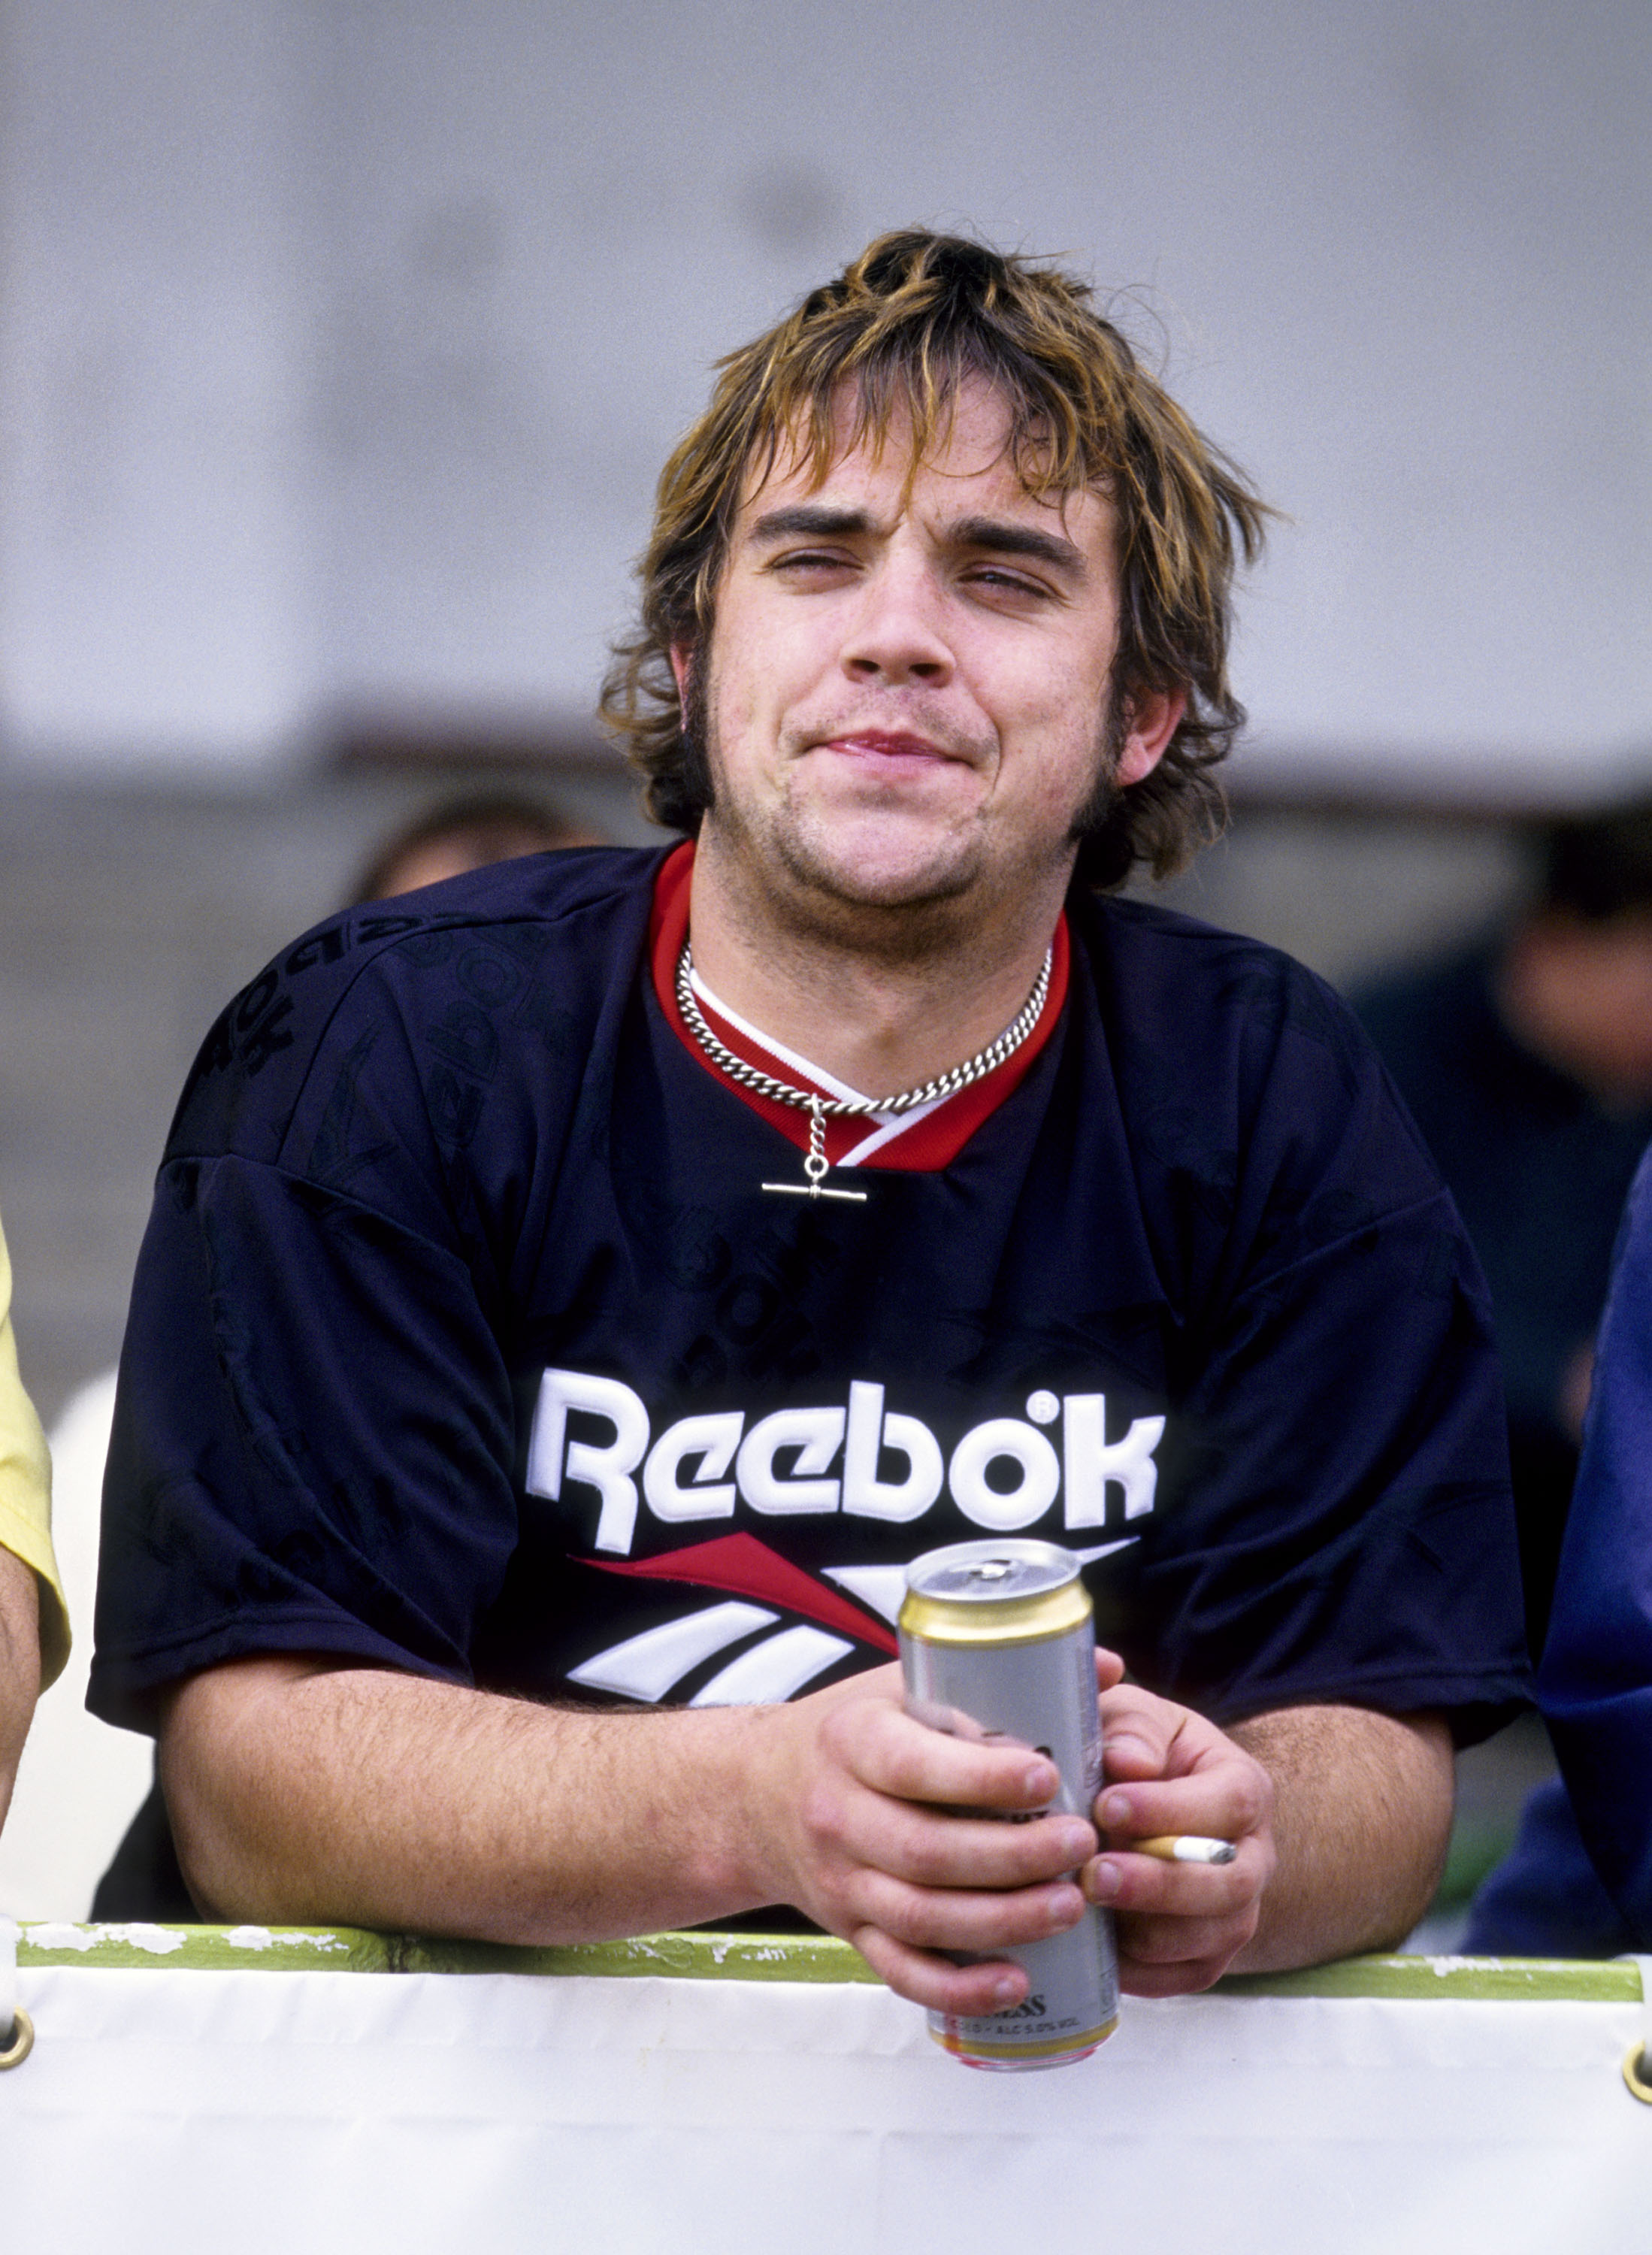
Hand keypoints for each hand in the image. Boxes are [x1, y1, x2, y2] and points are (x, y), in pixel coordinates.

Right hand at [743, 1662, 1099, 2014]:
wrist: (755, 1795)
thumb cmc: (853, 1732)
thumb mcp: (901, 1685)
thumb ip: (994, 1680)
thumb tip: (1108, 1670)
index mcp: (852, 1742)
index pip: (914, 1767)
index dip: (982, 1777)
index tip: (1048, 1775)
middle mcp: (840, 1816)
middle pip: (927, 1852)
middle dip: (1013, 1856)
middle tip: (1082, 1845)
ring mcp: (842, 1882)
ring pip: (922, 1917)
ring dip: (1003, 1921)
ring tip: (1071, 1906)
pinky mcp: (850, 1931)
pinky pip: (901, 1971)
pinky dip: (958, 1987)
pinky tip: (1017, 1982)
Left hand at [1081, 1664, 1275, 1996]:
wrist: (1152, 1806)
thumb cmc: (1139, 1753)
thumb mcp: (1135, 1719)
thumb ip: (1133, 1728)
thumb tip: (1128, 1762)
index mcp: (1244, 1789)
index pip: (1229, 1803)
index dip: (1171, 1810)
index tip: (1108, 1805)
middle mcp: (1252, 1858)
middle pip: (1229, 1884)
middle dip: (1159, 1882)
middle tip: (1095, 1871)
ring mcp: (1235, 1914)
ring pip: (1209, 1937)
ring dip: (1146, 1929)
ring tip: (1087, 1907)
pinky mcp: (1206, 1957)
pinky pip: (1183, 1978)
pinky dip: (1140, 1971)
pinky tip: (1093, 1948)